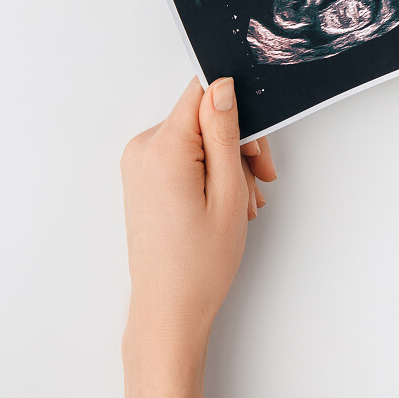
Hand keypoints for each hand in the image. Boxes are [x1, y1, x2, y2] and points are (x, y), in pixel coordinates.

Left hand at [120, 77, 276, 397]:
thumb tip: (223, 87)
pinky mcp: (142, 177)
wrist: (168, 310)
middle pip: (202, 116)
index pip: (203, 93)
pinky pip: (182, 155)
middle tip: (260, 180)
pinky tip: (224, 202)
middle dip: (237, 144)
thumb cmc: (198, 264)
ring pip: (196, 138)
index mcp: (163, 148)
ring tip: (243, 203)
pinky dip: (207, 172)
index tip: (254, 148)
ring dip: (227, 163)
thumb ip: (224, 133)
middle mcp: (143, 149)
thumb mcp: (228, 192)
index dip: (237, 112)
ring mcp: (138, 164)